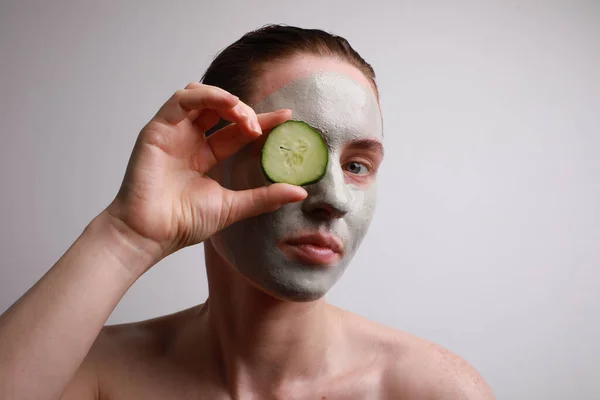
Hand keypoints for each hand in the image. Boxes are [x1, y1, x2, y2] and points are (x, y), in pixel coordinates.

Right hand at [105, 82, 306, 265]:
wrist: (151, 234)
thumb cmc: (184, 223)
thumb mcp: (234, 206)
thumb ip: (265, 197)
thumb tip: (300, 193)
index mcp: (204, 156)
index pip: (237, 131)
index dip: (262, 121)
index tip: (287, 116)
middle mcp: (189, 140)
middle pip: (221, 109)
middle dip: (246, 112)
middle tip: (261, 127)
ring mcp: (173, 133)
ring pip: (201, 97)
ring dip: (228, 100)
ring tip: (246, 118)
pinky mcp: (157, 129)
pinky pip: (181, 100)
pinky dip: (206, 95)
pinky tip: (228, 104)